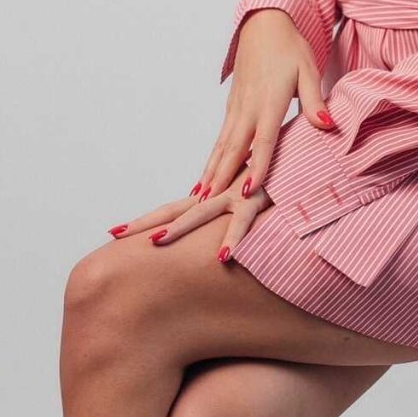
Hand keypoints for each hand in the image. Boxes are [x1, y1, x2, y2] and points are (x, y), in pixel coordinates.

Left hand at [107, 159, 272, 262]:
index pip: (174, 210)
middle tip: (114, 233)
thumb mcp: (252, 204)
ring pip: (203, 213)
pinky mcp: (260, 198)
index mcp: (214, 196)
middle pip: (176, 210)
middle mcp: (219, 194)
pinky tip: (224, 255)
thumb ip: (234, 218)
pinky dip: (235, 237)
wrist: (302, 161)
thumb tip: (215, 235)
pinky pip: (245, 220)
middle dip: (145, 223)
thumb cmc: (280, 183)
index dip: (146, 220)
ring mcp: (237, 195)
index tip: (116, 232)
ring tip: (156, 241)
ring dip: (180, 227)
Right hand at [195, 8, 336, 201]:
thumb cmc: (289, 48)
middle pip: (233, 147)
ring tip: (199, 195)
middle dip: (221, 176)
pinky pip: (221, 137)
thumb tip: (327, 125)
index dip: (257, 167)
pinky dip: (212, 157)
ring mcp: (236, 106)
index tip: (248, 190)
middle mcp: (248, 106)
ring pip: (222, 144)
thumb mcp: (309, 70)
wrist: (264, 24)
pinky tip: (206, 173)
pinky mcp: (232, 105)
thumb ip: (315, 101)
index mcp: (269, 100)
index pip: (263, 140)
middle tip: (208, 203)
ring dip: (210, 170)